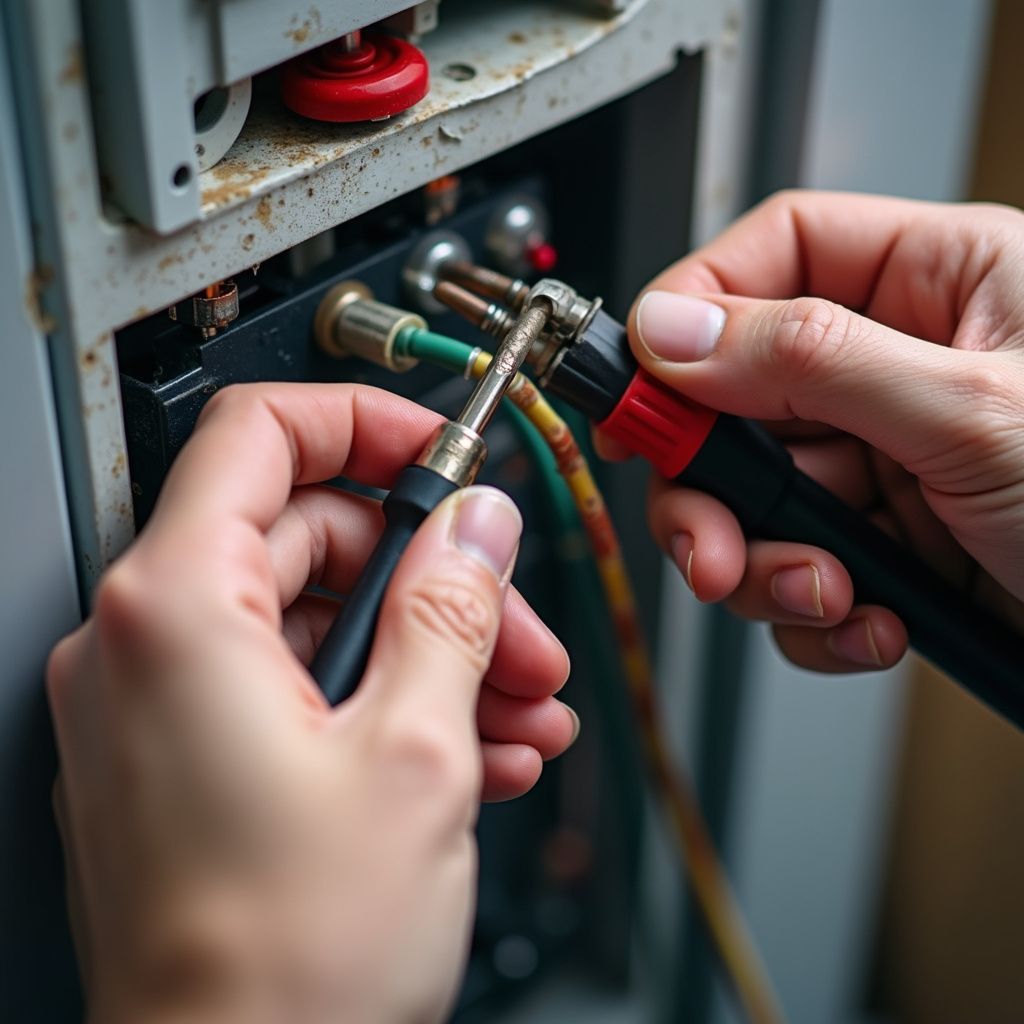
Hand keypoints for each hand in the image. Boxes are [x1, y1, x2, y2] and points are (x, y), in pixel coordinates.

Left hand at [47, 383, 575, 1022]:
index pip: (261, 432)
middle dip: (437, 578)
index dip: (366, 423)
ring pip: (318, 624)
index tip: (443, 453)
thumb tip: (476, 525)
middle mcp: (144, 649)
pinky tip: (474, 754)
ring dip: (431, 654)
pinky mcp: (187, 767)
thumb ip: (453, 608)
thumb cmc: (288, 966)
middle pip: (312, 539)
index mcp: (177, 610)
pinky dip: (385, 706)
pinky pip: (297, 693)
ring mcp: (160, 713)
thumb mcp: (415, 754)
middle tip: (521, 632)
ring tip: (520, 710)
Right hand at [615, 190, 1023, 671]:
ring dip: (767, 568)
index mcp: (937, 283)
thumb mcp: (974, 411)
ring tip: (827, 599)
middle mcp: (897, 369)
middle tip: (707, 545)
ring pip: (756, 501)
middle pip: (737, 399)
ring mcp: (887, 463)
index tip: (640, 388)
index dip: (690, 315)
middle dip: (713, 488)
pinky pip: (798, 572)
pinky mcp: (888, 546)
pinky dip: (816, 616)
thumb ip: (813, 360)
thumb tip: (677, 331)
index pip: (770, 257)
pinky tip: (875, 623)